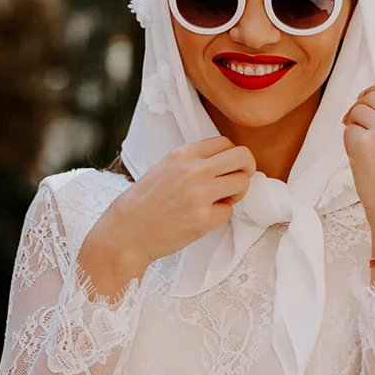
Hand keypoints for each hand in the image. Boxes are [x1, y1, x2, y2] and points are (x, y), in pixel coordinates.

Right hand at [91, 136, 256, 275]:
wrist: (127, 231)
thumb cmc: (145, 203)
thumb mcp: (164, 168)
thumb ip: (192, 162)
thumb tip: (223, 164)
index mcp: (183, 154)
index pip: (225, 143)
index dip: (233, 156)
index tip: (230, 168)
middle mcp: (194, 170)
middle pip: (242, 157)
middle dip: (247, 169)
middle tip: (239, 181)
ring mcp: (200, 195)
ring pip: (242, 183)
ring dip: (237, 193)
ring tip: (220, 201)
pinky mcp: (203, 219)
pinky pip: (229, 212)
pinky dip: (221, 216)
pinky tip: (204, 218)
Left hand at [342, 81, 374, 253]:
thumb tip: (370, 98)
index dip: (374, 91)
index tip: (364, 100)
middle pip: (371, 96)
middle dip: (360, 109)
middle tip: (357, 128)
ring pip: (357, 111)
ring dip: (354, 127)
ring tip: (364, 152)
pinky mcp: (364, 143)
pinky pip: (348, 131)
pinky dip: (349, 144)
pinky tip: (361, 162)